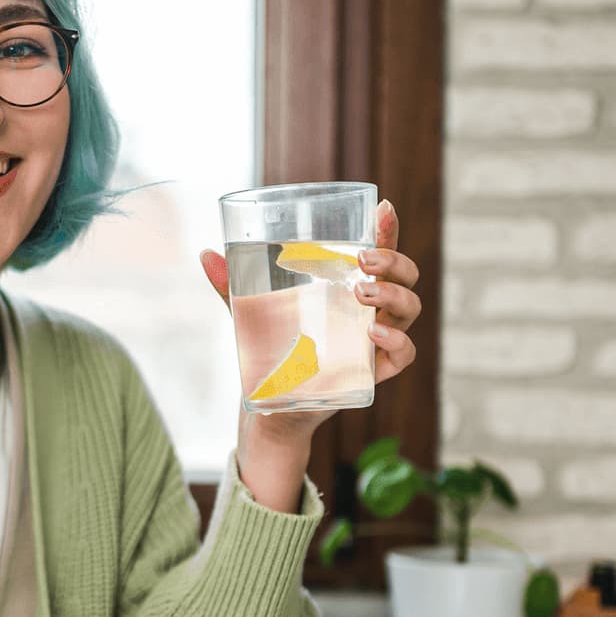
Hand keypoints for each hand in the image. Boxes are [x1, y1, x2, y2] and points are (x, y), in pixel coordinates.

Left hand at [200, 197, 422, 512]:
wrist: (270, 407)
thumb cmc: (271, 351)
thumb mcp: (250, 314)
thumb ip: (231, 286)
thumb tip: (205, 253)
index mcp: (347, 286)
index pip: (378, 252)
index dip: (387, 229)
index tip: (383, 209)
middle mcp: (370, 310)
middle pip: (405, 276)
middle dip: (392, 261)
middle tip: (362, 261)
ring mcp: (376, 340)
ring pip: (410, 308)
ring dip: (393, 295)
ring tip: (363, 295)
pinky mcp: (374, 372)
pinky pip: (404, 355)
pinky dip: (397, 341)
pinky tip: (374, 334)